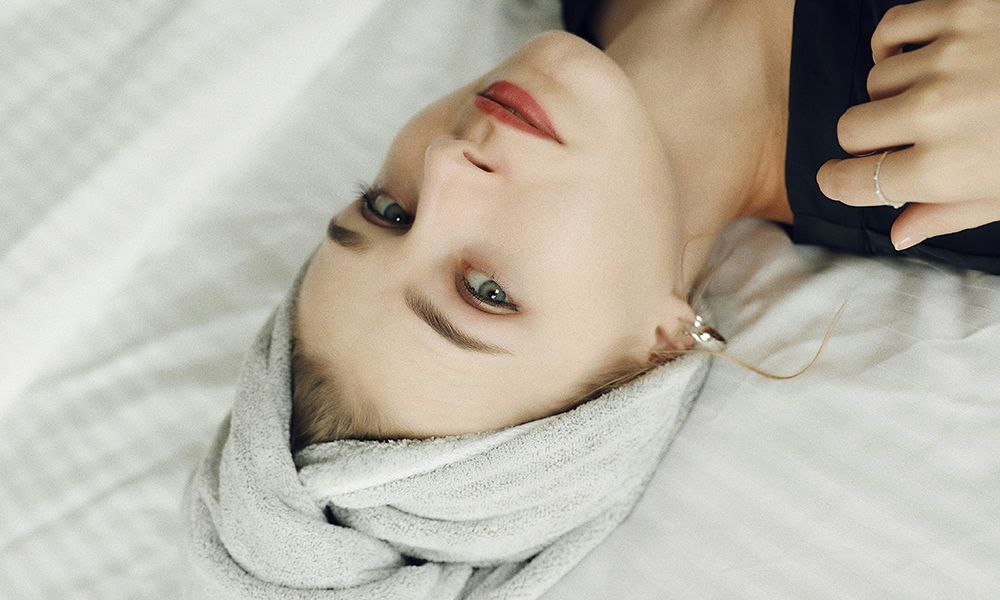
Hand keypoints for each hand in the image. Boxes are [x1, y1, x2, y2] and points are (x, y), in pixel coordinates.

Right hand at [815, 0, 999, 250]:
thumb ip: (948, 214)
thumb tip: (900, 233)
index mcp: (943, 170)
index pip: (851, 182)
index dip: (838, 183)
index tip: (839, 178)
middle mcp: (934, 115)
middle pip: (851, 129)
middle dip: (869, 140)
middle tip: (901, 139)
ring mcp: (946, 59)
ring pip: (874, 81)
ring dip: (896, 92)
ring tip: (936, 95)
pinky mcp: (961, 14)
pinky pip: (892, 30)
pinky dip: (894, 45)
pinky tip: (916, 58)